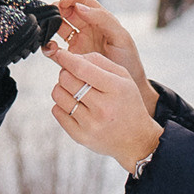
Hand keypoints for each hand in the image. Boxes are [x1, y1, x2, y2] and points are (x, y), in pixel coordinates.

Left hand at [46, 47, 162, 171]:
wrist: (136, 139)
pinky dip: (61, 104)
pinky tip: (74, 105)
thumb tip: (74, 57)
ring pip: (58, 95)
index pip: (82, 69)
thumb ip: (99, 62)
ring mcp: (90, 124)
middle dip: (65, 72)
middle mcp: (102, 107)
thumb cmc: (128, 104)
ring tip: (73, 90)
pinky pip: (57, 112)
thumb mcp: (124, 78)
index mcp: (115, 89)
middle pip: (67, 80)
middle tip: (72, 75)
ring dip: (61, 88)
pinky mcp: (80, 136)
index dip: (67, 59)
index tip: (61, 54)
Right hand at [54, 0, 154, 116]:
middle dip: (57, 8)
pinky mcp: (71, 57)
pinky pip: (55, 48)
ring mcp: (78, 42)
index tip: (63, 1)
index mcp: (99, 18)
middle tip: (53, 15)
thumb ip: (104, 20)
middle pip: (66, 10)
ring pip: (58, 27)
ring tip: (48, 30)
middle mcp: (87, 27)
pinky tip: (50, 48)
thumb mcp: (121, 37)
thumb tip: (81, 7)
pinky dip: (48, 46)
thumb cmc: (129, 62)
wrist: (126, 89)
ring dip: (50, 25)